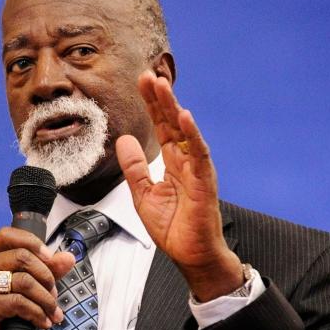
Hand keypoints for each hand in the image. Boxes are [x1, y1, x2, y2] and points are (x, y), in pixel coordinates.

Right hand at [0, 227, 74, 329]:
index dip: (33, 242)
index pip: (8, 234)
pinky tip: (42, 322)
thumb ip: (46, 272)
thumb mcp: (27, 292)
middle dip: (46, 276)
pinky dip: (37, 313)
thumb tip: (68, 257)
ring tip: (52, 313)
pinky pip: (19, 303)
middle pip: (22, 256)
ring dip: (46, 299)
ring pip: (24, 281)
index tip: (51, 259)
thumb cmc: (3, 319)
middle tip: (54, 295)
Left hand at [116, 71, 243, 300]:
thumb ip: (134, 167)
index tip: (139, 82)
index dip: (151, 104)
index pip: (161, 126)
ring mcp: (197, 169)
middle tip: (147, 75)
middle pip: (172, 123)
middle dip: (160, 99)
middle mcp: (187, 161)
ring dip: (174, 108)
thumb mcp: (142, 193)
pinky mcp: (205, 182)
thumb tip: (124, 140)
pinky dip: (193, 135)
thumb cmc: (173, 227)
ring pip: (186, 132)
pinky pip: (199, 154)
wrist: (190, 254)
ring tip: (163, 87)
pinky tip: (184, 117)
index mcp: (172, 162)